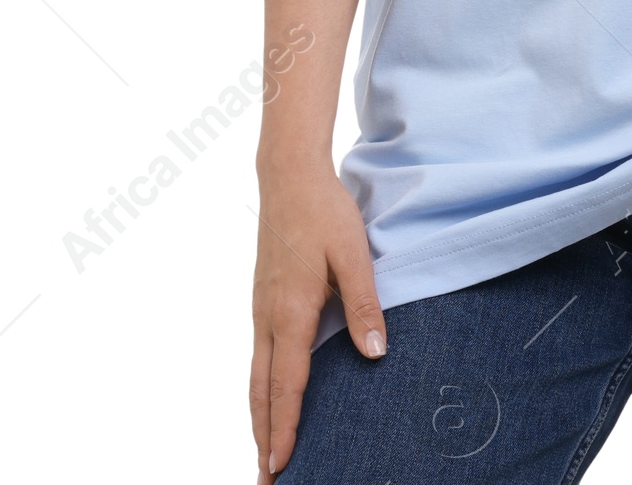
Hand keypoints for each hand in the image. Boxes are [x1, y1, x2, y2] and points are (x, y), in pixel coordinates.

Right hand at [251, 163, 385, 480]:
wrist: (287, 177)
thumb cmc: (325, 212)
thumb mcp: (354, 254)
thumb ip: (364, 304)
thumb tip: (376, 352)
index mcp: (291, 313)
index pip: (288, 385)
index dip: (286, 428)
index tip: (283, 466)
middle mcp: (269, 319)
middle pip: (261, 393)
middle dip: (263, 439)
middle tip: (267, 479)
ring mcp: (261, 310)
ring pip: (255, 378)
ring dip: (259, 418)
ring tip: (264, 452)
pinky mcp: (262, 300)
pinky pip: (258, 357)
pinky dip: (260, 389)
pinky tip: (269, 396)